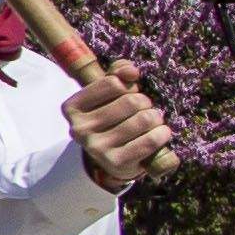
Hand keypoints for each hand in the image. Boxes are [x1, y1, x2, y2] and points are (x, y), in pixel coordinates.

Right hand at [64, 64, 171, 188]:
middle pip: (131, 101)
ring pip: (144, 120)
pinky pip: (151, 140)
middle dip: (145, 103)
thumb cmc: (111, 119)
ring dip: (156, 118)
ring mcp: (97, 147)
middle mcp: (79, 128)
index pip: (113, 83)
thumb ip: (117, 73)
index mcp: (72, 107)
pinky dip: (162, 134)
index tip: (127, 96)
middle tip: (144, 110)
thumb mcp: (108, 94)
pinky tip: (160, 134)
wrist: (111, 160)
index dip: (128, 87)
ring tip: (152, 122)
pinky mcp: (116, 162)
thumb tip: (131, 72)